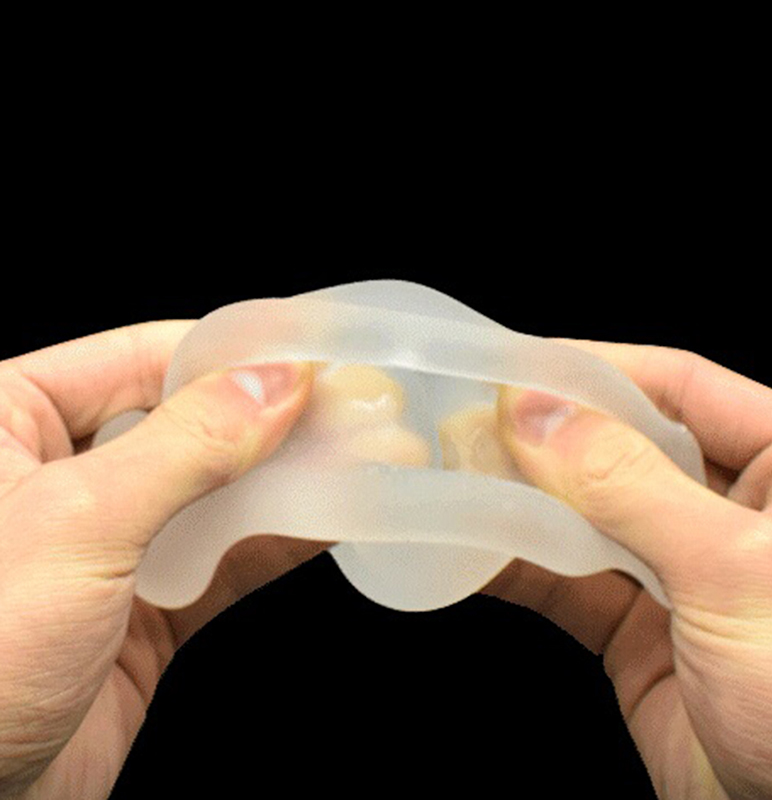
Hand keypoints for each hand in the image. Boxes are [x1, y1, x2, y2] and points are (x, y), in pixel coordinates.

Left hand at [0, 321, 326, 798]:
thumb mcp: (77, 526)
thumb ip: (185, 448)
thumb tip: (274, 385)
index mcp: (8, 419)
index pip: (143, 356)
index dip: (233, 355)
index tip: (308, 356)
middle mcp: (57, 471)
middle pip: (189, 422)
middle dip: (273, 422)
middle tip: (349, 410)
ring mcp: (105, 541)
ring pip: (214, 491)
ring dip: (286, 482)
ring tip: (357, 460)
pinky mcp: (142, 605)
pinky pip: (221, 558)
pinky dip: (275, 541)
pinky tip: (328, 519)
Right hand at [482, 341, 771, 799]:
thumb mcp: (737, 575)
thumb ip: (631, 488)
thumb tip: (541, 415)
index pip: (680, 387)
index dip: (596, 371)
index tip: (520, 370)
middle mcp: (736, 509)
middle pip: (623, 446)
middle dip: (546, 439)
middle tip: (472, 425)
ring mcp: (682, 568)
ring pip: (587, 512)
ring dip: (523, 499)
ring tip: (459, 478)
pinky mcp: (640, 625)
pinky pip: (569, 578)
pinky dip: (520, 562)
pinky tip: (474, 544)